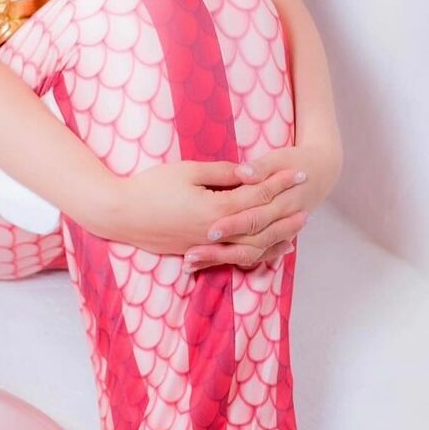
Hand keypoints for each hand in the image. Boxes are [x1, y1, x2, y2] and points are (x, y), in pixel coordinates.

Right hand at [92, 160, 309, 258]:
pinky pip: (236, 258)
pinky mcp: (198, 252)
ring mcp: (207, 247)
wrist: (120, 214)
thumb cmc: (151, 187)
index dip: (280, 183)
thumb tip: (249, 172)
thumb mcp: (187, 171)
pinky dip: (257, 254)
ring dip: (277, 236)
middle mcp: (217, 233)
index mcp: (216, 210)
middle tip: (308, 199)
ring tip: (296, 228)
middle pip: (262, 224)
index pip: (258, 196)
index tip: (300, 172)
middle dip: (286, 209)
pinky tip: (268, 249)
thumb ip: (222, 173)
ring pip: (253, 247)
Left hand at [183, 140, 342, 274]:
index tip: (209, 231)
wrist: (320, 172)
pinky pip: (254, 256)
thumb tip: (243, 173)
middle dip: (219, 251)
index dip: (232, 225)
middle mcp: (281, 222)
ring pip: (251, 254)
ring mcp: (279, 234)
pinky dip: (233, 260)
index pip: (254, 218)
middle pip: (250, 243)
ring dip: (221, 259)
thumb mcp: (278, 159)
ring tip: (191, 263)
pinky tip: (208, 264)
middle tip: (191, 255)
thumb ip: (260, 168)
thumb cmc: (293, 161)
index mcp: (282, 202)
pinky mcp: (273, 238)